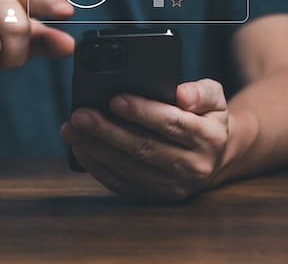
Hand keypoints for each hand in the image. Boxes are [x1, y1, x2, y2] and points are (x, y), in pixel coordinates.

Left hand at [61, 79, 231, 202]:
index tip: (114, 99)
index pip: (172, 123)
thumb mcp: (215, 99)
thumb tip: (181, 94)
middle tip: (80, 115)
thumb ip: (202, 92)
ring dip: (95, 149)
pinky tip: (80, 149)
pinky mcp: (155, 195)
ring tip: (71, 130)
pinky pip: (122, 184)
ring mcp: (173, 185)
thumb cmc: (206, 118)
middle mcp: (193, 166)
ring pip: (128, 168)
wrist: (216, 157)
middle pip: (144, 148)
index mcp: (208, 138)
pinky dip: (97, 167)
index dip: (142, 112)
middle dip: (107, 131)